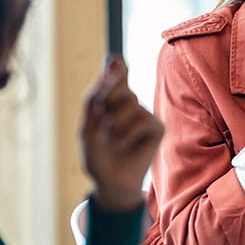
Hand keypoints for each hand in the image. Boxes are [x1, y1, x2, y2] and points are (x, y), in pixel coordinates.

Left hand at [79, 55, 162, 210]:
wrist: (109, 183)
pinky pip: (142, 119)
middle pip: (118, 84)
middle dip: (105, 100)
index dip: (115, 66)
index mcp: (111, 99)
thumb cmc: (97, 155)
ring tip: (109, 140)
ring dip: (113, 123)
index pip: (115, 72)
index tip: (113, 61)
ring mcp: (144, 114)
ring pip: (130, 101)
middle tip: (101, 121)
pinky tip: (121, 145)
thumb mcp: (87, 126)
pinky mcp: (157, 127)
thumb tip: (108, 70)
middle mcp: (130, 103)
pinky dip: (127, 133)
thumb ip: (94, 97)